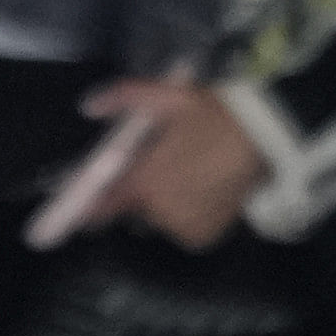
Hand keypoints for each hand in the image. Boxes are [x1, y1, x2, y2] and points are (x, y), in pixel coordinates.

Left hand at [58, 77, 265, 248]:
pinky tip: (198, 189)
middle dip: (137, 191)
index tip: (74, 210)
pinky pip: (181, 227)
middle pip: (133, 207)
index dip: (85, 208)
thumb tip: (87, 106)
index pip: (102, 206)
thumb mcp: (163, 96)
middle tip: (157, 166)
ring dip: (162, 202)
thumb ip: (121, 98)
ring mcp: (184, 228)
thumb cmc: (210, 115)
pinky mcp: (204, 238)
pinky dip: (184, 214)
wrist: (262, 136)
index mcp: (145, 182)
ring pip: (158, 217)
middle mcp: (161, 212)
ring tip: (183, 175)